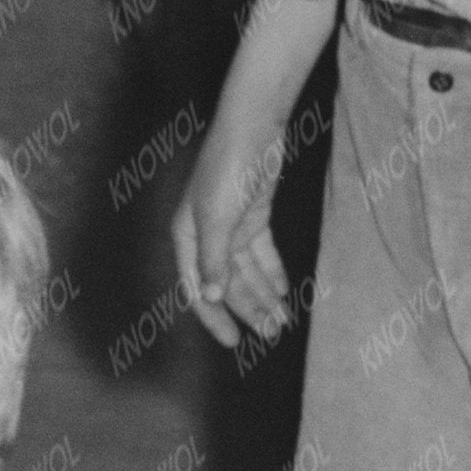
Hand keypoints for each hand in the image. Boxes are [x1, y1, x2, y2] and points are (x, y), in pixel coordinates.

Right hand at [169, 113, 295, 350]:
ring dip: (264, 295)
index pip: (199, 288)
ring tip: (282, 320)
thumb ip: (213, 259)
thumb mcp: (217, 218)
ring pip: (247, 271)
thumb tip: (210, 296)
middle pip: (228, 283)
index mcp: (187, 237)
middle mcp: (206, 236)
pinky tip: (283, 291)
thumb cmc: (227, 169)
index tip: (233, 343)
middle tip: (271, 334)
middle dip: (249, 310)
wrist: (253, 128)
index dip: (215, 318)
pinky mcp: (253, 215)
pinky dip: (272, 272)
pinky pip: (262, 253)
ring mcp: (231, 226)